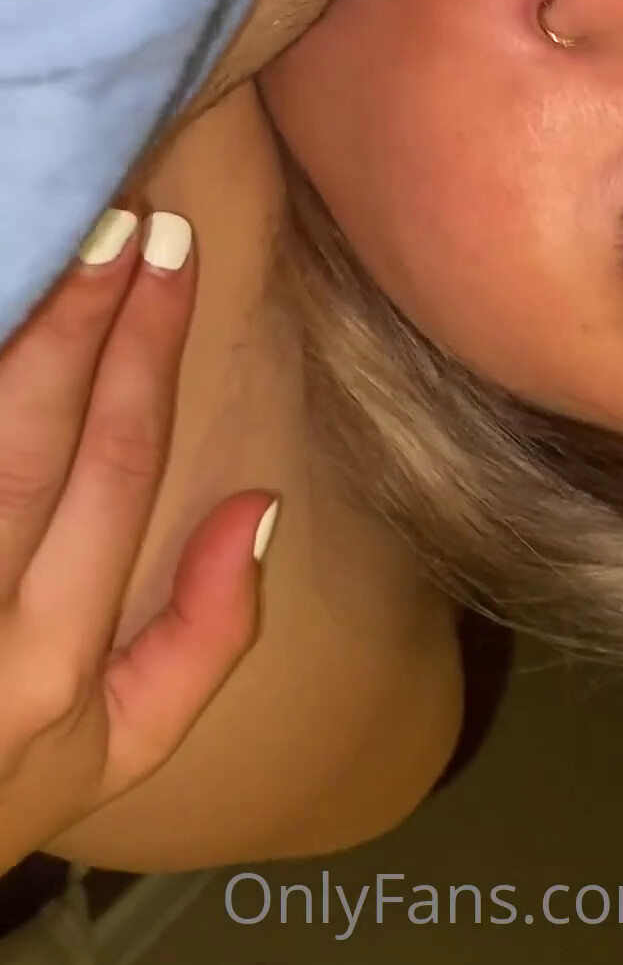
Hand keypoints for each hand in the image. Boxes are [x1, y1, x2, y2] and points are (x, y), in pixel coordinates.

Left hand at [0, 210, 275, 868]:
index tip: (173, 250)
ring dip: (17, 337)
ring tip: (55, 246)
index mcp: (51, 663)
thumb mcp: (118, 747)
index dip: (147, 350)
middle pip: (31, 436)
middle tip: (119, 218)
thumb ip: (204, 637)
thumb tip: (258, 504)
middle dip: (82, 314)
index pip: (115, 465)